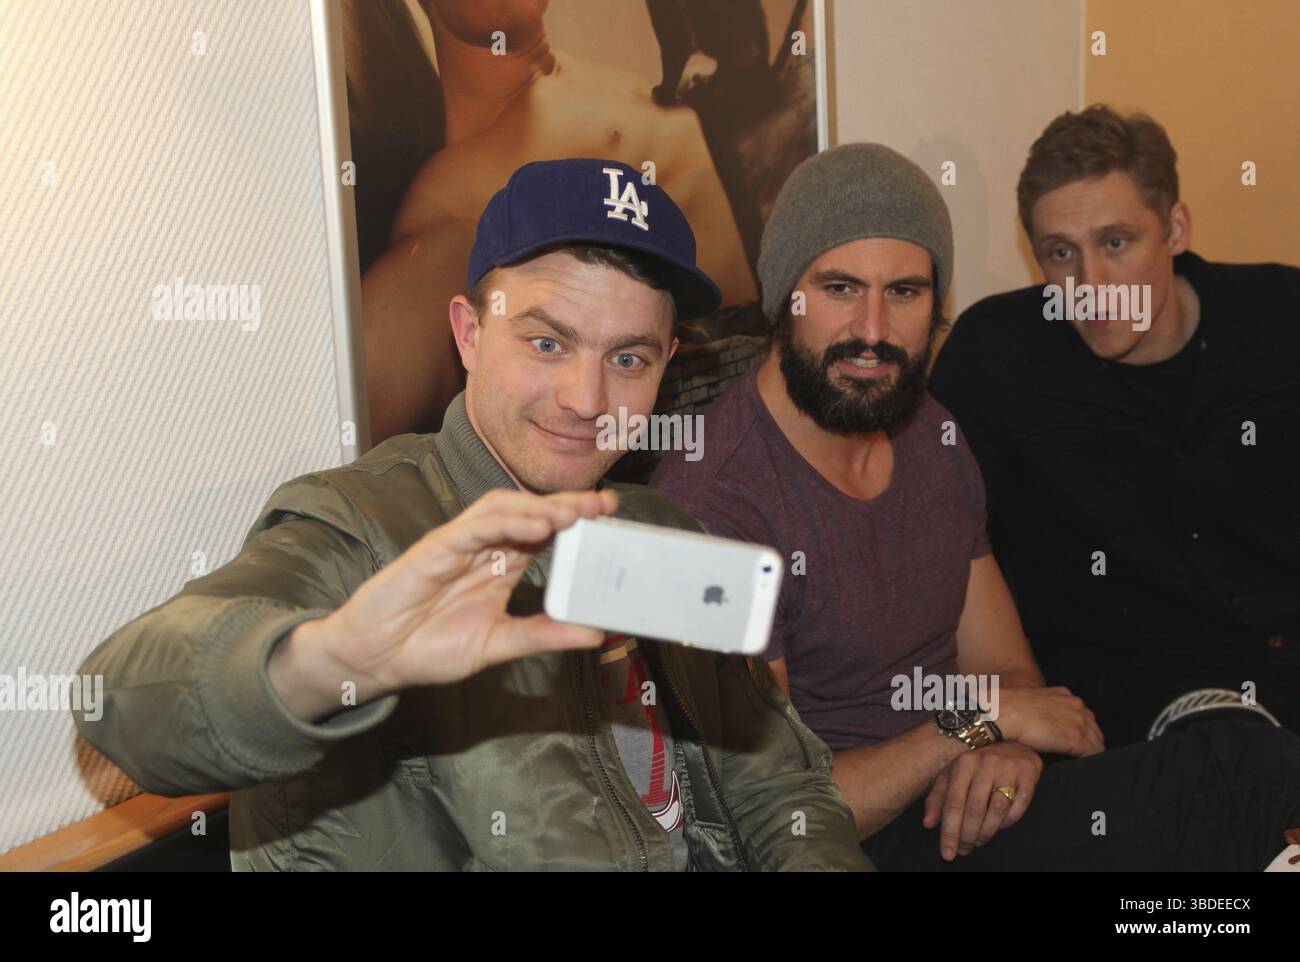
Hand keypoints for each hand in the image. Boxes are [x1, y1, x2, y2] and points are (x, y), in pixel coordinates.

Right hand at [320, 487, 618, 691]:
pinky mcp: (433, 550)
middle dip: (567, 505)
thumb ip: (543, 634)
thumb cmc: (428, 647)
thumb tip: (595, 632)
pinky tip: (534, 527)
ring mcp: (458, 545)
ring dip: (540, 508)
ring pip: (503, 509)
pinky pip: (473, 528)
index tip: (611, 515)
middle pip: (530, 511)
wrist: (375, 659)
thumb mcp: (499, 645)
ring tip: (574, 513)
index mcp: (501, 565)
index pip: (546, 532)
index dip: (577, 520)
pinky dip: (505, 523)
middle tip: (603, 504)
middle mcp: (484, 548)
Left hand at [923, 741, 1042, 860]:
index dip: (950, 831)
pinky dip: (1008, 822)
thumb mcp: (953, 775)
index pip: (953, 802)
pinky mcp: (1027, 774)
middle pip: (975, 809)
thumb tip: (928, 824)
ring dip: (987, 832)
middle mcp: (985, 763)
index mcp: (963, 762)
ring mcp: (1008, 768)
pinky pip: (1019, 807)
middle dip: (968, 835)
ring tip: (979, 842)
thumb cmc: (977, 765)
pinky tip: (1000, 827)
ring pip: (997, 810)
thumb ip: (938, 798)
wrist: (1013, 744)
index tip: (948, 853)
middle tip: (964, 850)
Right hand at [994, 686, 1104, 756]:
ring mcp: (1078, 721)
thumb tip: (1042, 722)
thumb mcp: (1031, 703)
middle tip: (1081, 754)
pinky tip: (1082, 766)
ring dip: (1090, 751)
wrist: (1002, 713)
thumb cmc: (1008, 710)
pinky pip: (1092, 752)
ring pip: (1096, 741)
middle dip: (1089, 740)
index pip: (1083, 715)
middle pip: (1093, 727)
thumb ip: (1044, 710)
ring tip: (1083, 763)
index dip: (1080, 729)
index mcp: (1064, 695)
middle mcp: (1075, 705)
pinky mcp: (1076, 738)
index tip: (1075, 740)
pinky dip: (1089, 760)